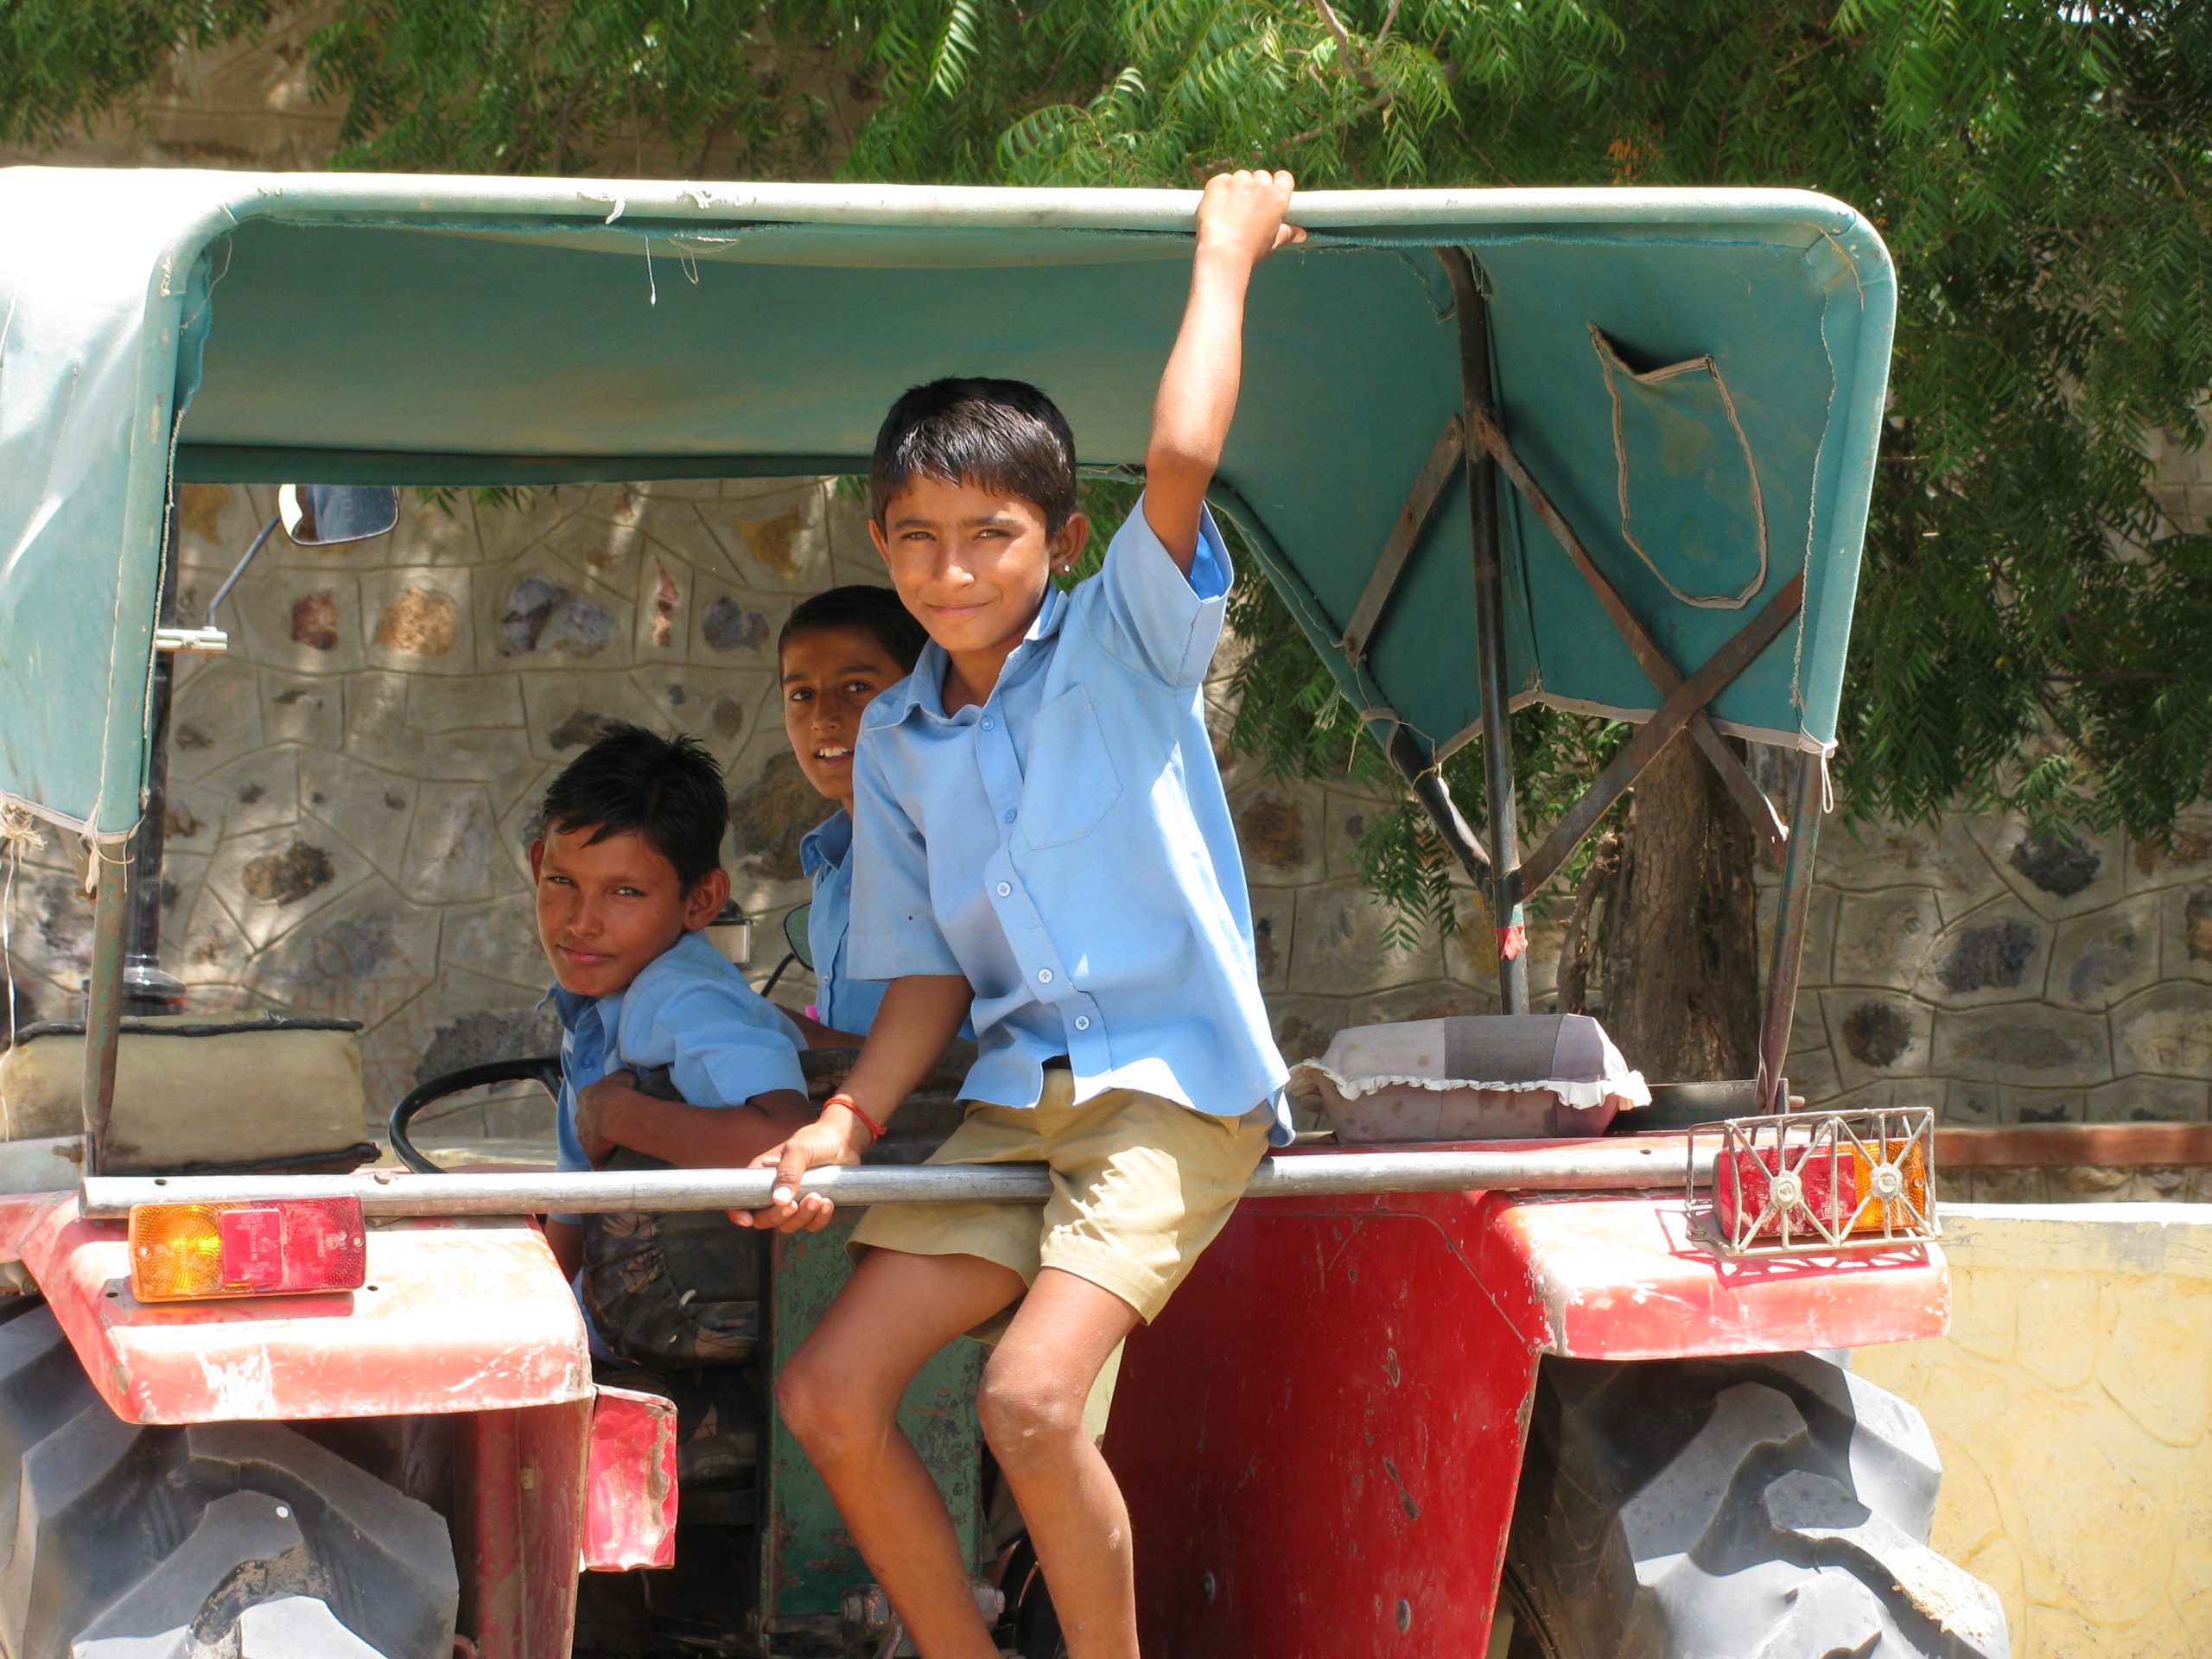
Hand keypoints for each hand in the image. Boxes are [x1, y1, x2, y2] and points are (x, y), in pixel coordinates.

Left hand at [573, 1070, 632, 1164]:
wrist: (614, 1111)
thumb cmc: (619, 1090)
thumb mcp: (624, 1075)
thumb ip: (623, 1079)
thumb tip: (628, 1082)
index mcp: (585, 1095)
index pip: (588, 1099)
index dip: (598, 1103)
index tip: (608, 1106)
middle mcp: (579, 1115)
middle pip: (585, 1120)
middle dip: (595, 1122)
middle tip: (611, 1125)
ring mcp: (582, 1134)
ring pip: (589, 1139)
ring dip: (599, 1141)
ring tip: (614, 1144)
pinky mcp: (589, 1151)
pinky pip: (597, 1158)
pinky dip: (604, 1160)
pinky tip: (613, 1163)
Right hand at [731, 1110, 867, 1232]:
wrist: (844, 1139)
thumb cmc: (816, 1138)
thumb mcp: (798, 1149)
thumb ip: (788, 1172)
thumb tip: (779, 1201)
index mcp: (762, 1175)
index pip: (741, 1198)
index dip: (739, 1212)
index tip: (747, 1220)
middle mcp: (774, 1192)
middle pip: (764, 1219)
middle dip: (777, 1216)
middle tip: (794, 1204)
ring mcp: (794, 1201)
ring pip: (788, 1225)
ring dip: (802, 1217)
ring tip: (818, 1198)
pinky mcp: (813, 1208)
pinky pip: (810, 1225)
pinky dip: (819, 1219)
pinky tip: (828, 1202)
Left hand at [1194, 169, 1303, 269]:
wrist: (1223, 253)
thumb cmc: (1250, 251)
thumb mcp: (1272, 242)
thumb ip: (1287, 233)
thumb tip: (1303, 234)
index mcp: (1278, 200)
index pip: (1284, 178)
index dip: (1276, 183)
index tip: (1268, 192)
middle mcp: (1261, 187)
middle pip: (1261, 176)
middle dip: (1255, 187)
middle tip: (1245, 208)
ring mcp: (1240, 182)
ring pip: (1241, 176)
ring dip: (1237, 187)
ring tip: (1229, 210)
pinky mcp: (1220, 182)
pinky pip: (1222, 180)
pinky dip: (1219, 191)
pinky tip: (1216, 208)